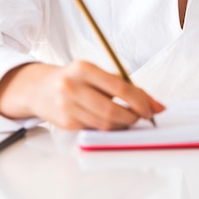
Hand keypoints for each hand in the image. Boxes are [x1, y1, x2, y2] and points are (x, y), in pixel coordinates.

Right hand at [0, 60, 164, 129]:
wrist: (39, 88)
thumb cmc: (77, 80)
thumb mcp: (99, 75)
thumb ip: (128, 87)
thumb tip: (158, 106)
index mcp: (84, 69)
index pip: (119, 88)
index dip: (140, 102)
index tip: (152, 110)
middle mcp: (72, 87)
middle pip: (112, 111)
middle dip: (133, 117)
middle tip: (141, 117)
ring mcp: (67, 106)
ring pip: (105, 124)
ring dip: (123, 125)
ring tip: (127, 119)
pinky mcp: (65, 123)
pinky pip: (96, 129)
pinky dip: (109, 128)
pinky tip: (111, 122)